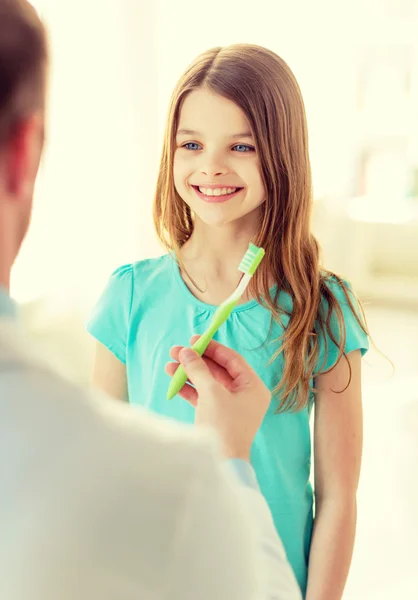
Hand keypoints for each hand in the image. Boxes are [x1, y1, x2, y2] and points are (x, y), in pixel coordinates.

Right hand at [165, 336, 270, 460]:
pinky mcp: (217, 416)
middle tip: (176, 351)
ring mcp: (230, 406)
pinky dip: (189, 389)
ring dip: (189, 374)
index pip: (232, 360)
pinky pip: (203, 396)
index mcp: (253, 387)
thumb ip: (199, 369)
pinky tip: (174, 382)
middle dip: (196, 361)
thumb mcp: (211, 393)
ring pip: (208, 383)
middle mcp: (244, 395)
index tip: (194, 339)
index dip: (212, 348)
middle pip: (218, 370)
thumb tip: (186, 352)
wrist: (222, 463)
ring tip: (169, 366)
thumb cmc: (224, 427)